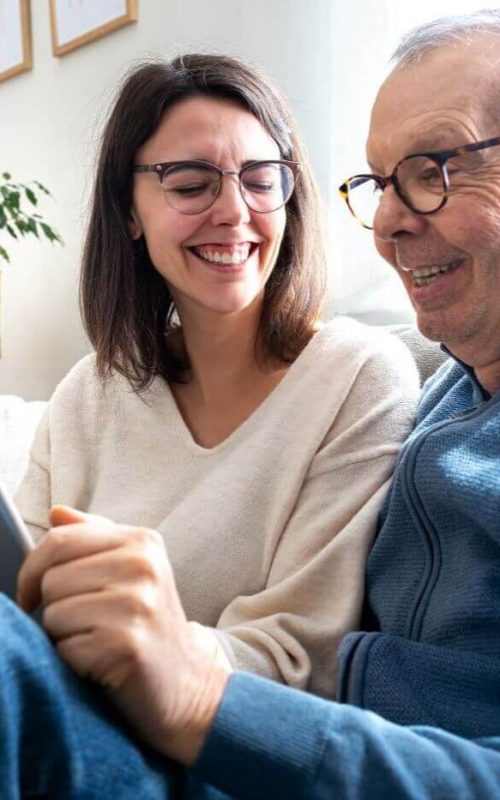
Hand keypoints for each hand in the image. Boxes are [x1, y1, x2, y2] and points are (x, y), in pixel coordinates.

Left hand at [17, 506, 231, 764]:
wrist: (186, 683)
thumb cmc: (146, 623)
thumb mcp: (130, 569)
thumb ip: (92, 537)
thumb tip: (56, 513)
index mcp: (141, 541)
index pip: (58, 540)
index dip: (32, 570)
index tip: (34, 594)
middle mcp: (143, 567)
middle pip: (51, 579)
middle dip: (53, 607)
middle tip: (83, 624)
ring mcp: (138, 605)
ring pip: (53, 614)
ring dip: (62, 637)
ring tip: (95, 641)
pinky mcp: (127, 645)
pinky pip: (64, 648)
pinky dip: (72, 662)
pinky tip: (100, 663)